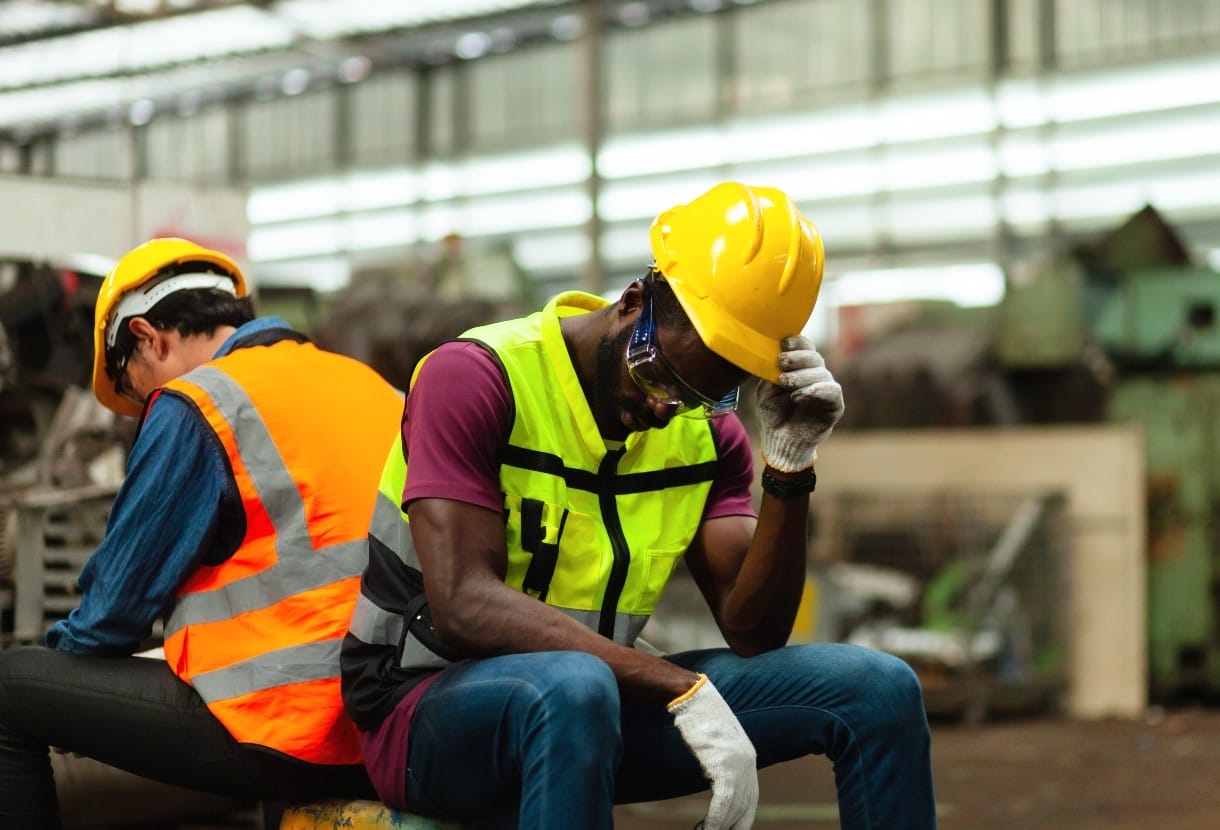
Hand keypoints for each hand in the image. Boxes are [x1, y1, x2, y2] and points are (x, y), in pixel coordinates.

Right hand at [668, 674, 757, 829]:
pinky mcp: (724, 765)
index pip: (750, 796)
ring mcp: (738, 764)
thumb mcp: (718, 741)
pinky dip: (715, 818)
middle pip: (746, 805)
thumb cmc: (700, 717)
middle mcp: (748, 762)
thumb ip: (722, 760)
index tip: (734, 829)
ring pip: (735, 806)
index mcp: (748, 756)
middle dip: (735, 825)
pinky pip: (723, 800)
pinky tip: (707, 829)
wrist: (693, 698)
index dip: (742, 816)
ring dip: (722, 826)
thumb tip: (715, 776)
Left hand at [756, 335, 844, 471]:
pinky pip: (833, 392)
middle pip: (815, 357)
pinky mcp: (835, 407)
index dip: (797, 343)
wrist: (780, 443)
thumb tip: (775, 352)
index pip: (805, 348)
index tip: (784, 344)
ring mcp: (826, 391)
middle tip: (781, 363)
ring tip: (786, 384)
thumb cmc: (772, 415)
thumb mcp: (766, 390)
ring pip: (822, 373)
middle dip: (797, 358)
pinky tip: (804, 393)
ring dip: (803, 376)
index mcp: (800, 369)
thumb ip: (772, 372)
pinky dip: (819, 389)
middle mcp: (816, 377)